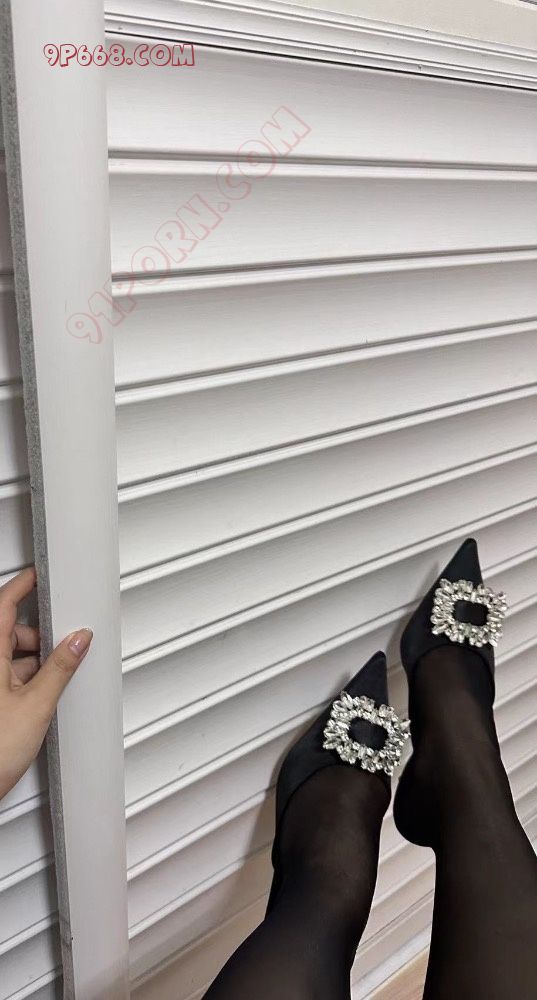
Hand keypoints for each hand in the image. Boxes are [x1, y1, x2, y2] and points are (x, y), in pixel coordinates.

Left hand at [0, 567, 92, 800]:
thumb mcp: (36, 705)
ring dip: (31, 662)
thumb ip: (60, 668)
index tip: (39, 575)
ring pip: (9, 656)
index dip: (22, 586)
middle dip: (36, 636)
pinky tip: (39, 699)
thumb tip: (78, 640)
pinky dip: (24, 681)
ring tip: (51, 683)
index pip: (3, 604)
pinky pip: (7, 677)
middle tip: (61, 648)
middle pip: (8, 631)